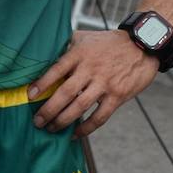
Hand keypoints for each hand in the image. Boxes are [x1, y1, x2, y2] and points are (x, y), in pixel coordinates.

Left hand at [27, 29, 159, 138]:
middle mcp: (91, 69)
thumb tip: (45, 55)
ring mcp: (105, 83)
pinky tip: (75, 135)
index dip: (42, 84)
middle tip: (37, 121)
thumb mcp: (86, 37)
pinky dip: (86, 128)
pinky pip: (99, 117)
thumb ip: (67, 46)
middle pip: (65, 93)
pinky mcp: (118, 95)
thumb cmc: (110, 42)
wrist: (142, 44)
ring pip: (79, 107)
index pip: (56, 70)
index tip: (30, 96)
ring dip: (62, 121)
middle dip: (48, 110)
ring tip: (51, 129)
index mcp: (80, 53)